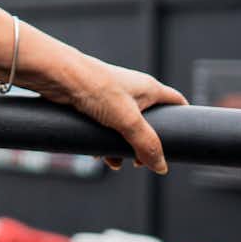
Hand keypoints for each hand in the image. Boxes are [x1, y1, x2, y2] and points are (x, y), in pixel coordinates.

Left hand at [46, 56, 186, 173]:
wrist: (56, 75)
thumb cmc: (95, 86)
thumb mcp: (128, 120)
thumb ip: (146, 144)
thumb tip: (161, 166)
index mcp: (149, 89)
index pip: (176, 102)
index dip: (183, 119)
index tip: (184, 139)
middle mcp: (132, 92)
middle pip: (148, 121)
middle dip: (145, 143)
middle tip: (140, 161)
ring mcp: (111, 98)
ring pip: (123, 127)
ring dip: (121, 146)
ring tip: (115, 163)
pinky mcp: (91, 104)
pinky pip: (104, 127)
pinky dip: (103, 142)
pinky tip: (96, 155)